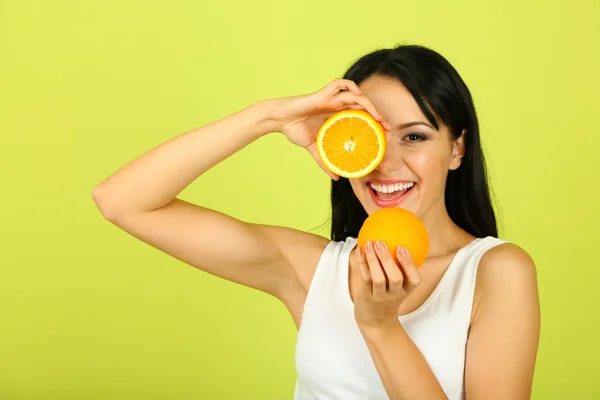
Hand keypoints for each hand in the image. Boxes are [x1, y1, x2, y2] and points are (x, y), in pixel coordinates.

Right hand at [267, 79, 392, 179]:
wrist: (280, 120)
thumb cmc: (295, 130)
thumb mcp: (314, 149)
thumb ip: (325, 162)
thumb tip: (336, 178)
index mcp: (337, 116)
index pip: (362, 116)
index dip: (375, 122)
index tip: (385, 133)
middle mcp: (337, 106)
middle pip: (364, 106)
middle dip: (378, 115)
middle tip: (388, 127)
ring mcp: (331, 99)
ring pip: (356, 95)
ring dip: (370, 104)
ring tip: (379, 117)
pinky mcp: (323, 94)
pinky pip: (339, 84)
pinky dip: (350, 86)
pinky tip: (358, 94)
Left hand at [354, 240, 421, 330]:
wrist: (375, 322)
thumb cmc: (388, 297)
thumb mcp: (398, 286)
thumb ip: (400, 267)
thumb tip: (397, 239)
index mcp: (406, 290)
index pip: (414, 279)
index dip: (409, 264)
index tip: (402, 247)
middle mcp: (395, 295)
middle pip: (395, 278)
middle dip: (388, 259)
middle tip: (381, 242)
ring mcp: (381, 297)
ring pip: (378, 279)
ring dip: (373, 260)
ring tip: (369, 244)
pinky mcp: (367, 297)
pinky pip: (365, 279)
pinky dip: (362, 264)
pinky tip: (359, 251)